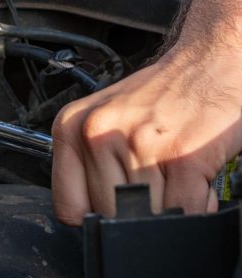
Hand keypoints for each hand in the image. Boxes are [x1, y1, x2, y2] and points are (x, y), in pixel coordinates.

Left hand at [51, 46, 241, 224]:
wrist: (209, 59)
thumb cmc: (159, 94)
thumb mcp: (104, 120)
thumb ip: (89, 164)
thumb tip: (92, 219)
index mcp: (71, 127)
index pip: (69, 207)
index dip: (96, 217)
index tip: (114, 210)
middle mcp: (98, 134)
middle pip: (107, 216)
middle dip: (135, 213)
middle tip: (155, 186)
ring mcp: (139, 145)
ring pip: (145, 218)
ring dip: (169, 209)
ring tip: (175, 177)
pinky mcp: (182, 157)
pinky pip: (184, 211)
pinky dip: (198, 206)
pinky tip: (196, 180)